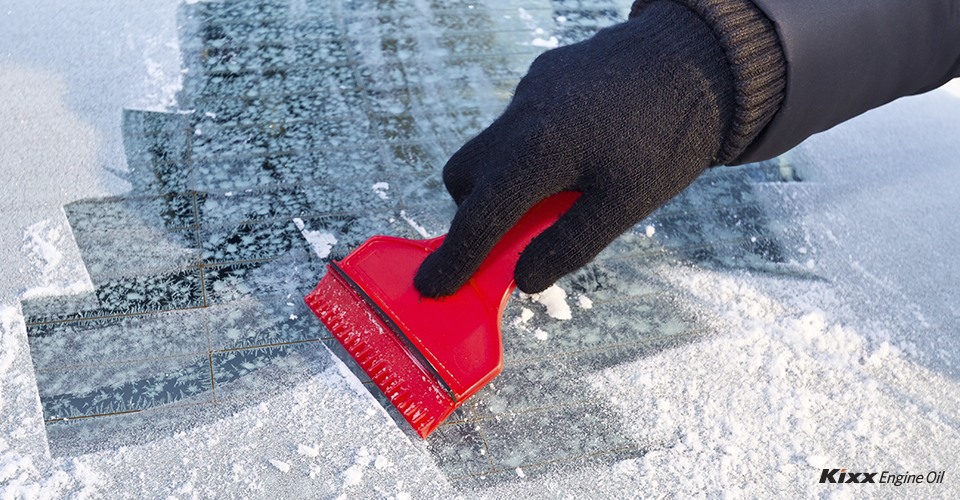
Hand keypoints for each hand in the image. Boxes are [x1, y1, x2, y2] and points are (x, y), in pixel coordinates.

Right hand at [414, 1, 736, 296]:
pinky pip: (517, 122)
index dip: (454, 260)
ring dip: (505, 181)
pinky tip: (579, 151)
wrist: (699, 57)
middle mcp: (520, 116)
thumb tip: (523, 280)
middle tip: (514, 236)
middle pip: (465, 177)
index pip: (478, 219)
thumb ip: (568, 245)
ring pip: (490, 147)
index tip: (431, 287)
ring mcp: (529, 91)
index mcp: (536, 152)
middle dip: (475, 213)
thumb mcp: (625, 205)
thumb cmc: (668, 137)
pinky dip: (529, 150)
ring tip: (560, 192)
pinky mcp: (544, 75)